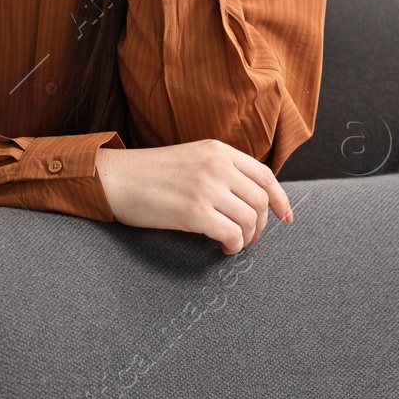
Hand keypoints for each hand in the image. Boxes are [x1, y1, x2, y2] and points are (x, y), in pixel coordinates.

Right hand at [94, 139, 291, 254]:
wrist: (113, 178)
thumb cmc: (145, 173)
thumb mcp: (189, 158)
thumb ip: (218, 169)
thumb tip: (246, 198)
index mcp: (217, 150)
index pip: (265, 175)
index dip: (280, 199)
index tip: (285, 216)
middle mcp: (217, 166)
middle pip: (260, 200)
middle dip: (261, 224)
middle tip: (250, 237)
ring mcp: (207, 188)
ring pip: (250, 220)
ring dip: (247, 238)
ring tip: (233, 243)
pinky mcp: (195, 212)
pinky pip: (232, 234)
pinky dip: (233, 246)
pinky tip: (222, 248)